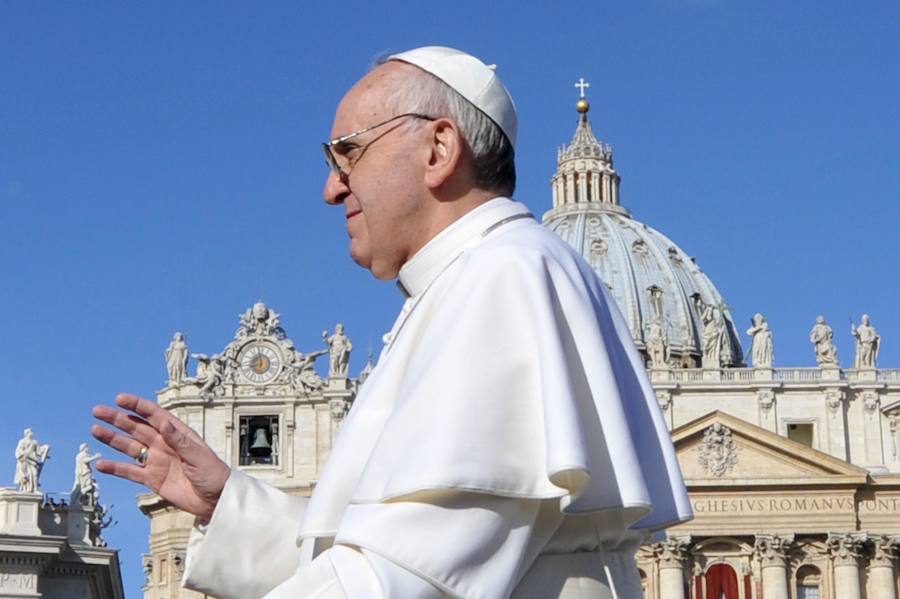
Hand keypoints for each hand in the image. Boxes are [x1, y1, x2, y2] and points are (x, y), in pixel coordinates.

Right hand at [91, 393, 229, 522]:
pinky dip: (115, 468)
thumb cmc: (213, 474)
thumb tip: (164, 423)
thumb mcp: (198, 456)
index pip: (154, 415)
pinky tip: (100, 464)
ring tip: (95, 430)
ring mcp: (157, 461)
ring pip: (130, 447)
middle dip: (118, 419)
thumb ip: (179, 441)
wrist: (215, 500)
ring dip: (113, 439)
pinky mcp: (152, 479)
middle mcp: (164, 444)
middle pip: (137, 428)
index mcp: (177, 434)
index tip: (120, 399)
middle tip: (98, 411)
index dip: (138, 406)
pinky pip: (130, 471)